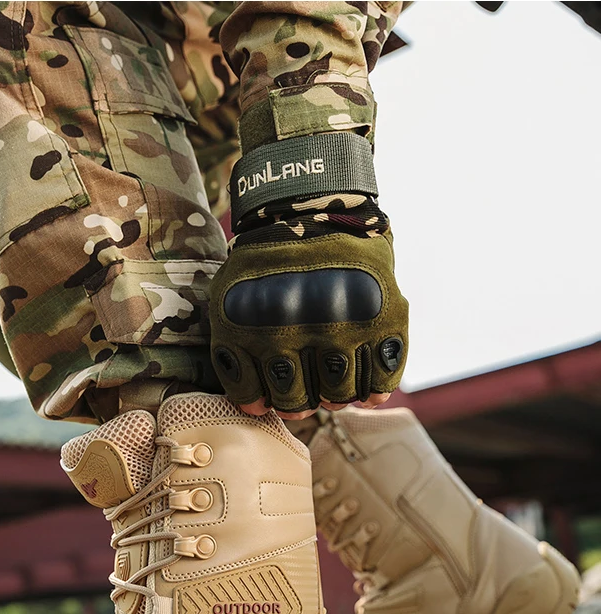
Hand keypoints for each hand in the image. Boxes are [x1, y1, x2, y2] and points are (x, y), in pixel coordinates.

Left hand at [209, 226, 408, 419]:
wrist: (313, 207)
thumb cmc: (266, 263)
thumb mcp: (230, 297)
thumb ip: (233, 350)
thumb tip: (255, 405)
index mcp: (253, 326)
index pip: (257, 397)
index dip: (263, 400)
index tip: (270, 392)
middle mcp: (299, 329)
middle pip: (299, 400)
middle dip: (298, 401)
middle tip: (304, 391)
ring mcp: (345, 325)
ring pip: (341, 394)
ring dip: (336, 395)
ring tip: (334, 383)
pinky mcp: (384, 318)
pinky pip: (384, 375)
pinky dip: (376, 388)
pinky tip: (369, 388)